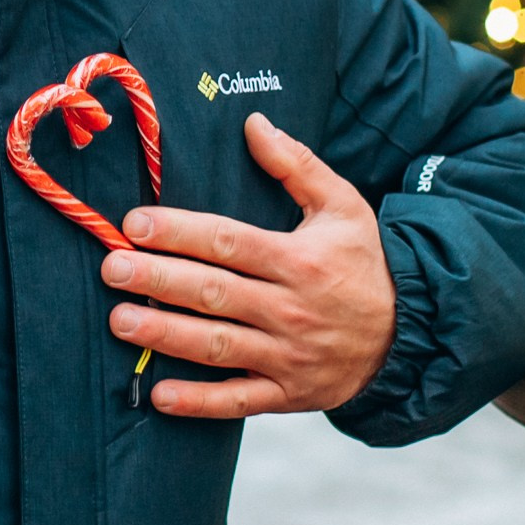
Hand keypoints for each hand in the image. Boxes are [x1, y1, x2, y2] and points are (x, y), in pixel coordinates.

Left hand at [100, 112, 394, 418]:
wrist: (412, 335)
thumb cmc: (364, 264)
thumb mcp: (343, 206)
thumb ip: (296, 164)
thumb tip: (254, 122)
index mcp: (299, 260)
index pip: (230, 243)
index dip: (180, 233)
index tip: (134, 223)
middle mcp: (290, 309)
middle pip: (215, 293)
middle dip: (159, 281)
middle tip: (112, 269)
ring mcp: (288, 356)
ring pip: (219, 346)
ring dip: (167, 336)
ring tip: (121, 322)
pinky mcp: (288, 393)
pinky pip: (239, 400)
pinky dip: (200, 402)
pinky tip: (160, 395)